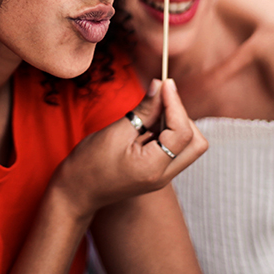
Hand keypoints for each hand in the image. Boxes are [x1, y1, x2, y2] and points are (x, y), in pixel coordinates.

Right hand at [49, 78, 207, 222]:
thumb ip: (142, 111)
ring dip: (175, 122)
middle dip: (182, 115)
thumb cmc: (90, 163)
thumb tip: (159, 86)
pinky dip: (167, 131)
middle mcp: (164, 176)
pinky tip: (147, 122)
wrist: (77, 191)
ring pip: (188, 145)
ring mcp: (162, 176)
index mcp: (154, 168)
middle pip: (196, 143)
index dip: (176, 103)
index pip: (182, 132)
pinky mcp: (157, 172)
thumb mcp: (115, 132)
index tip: (165, 83)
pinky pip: (174, 148)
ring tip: (150, 110)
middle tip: (160, 98)